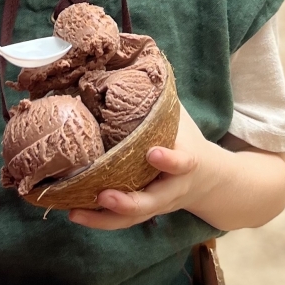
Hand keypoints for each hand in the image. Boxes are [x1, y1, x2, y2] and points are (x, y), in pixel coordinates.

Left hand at [68, 105, 219, 229]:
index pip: (182, 163)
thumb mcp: (179, 119)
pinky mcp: (143, 212)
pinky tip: (73, 213)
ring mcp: (157, 204)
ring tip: (75, 213)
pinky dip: (99, 220)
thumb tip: (134, 63)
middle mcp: (172, 188)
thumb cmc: (187, 140)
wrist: (210, 180)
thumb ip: (158, 100)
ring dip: (104, 218)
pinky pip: (122, 221)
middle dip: (129, 203)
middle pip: (152, 202)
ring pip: (133, 218)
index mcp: (186, 162)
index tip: (153, 153)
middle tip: (104, 196)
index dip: (169, 160)